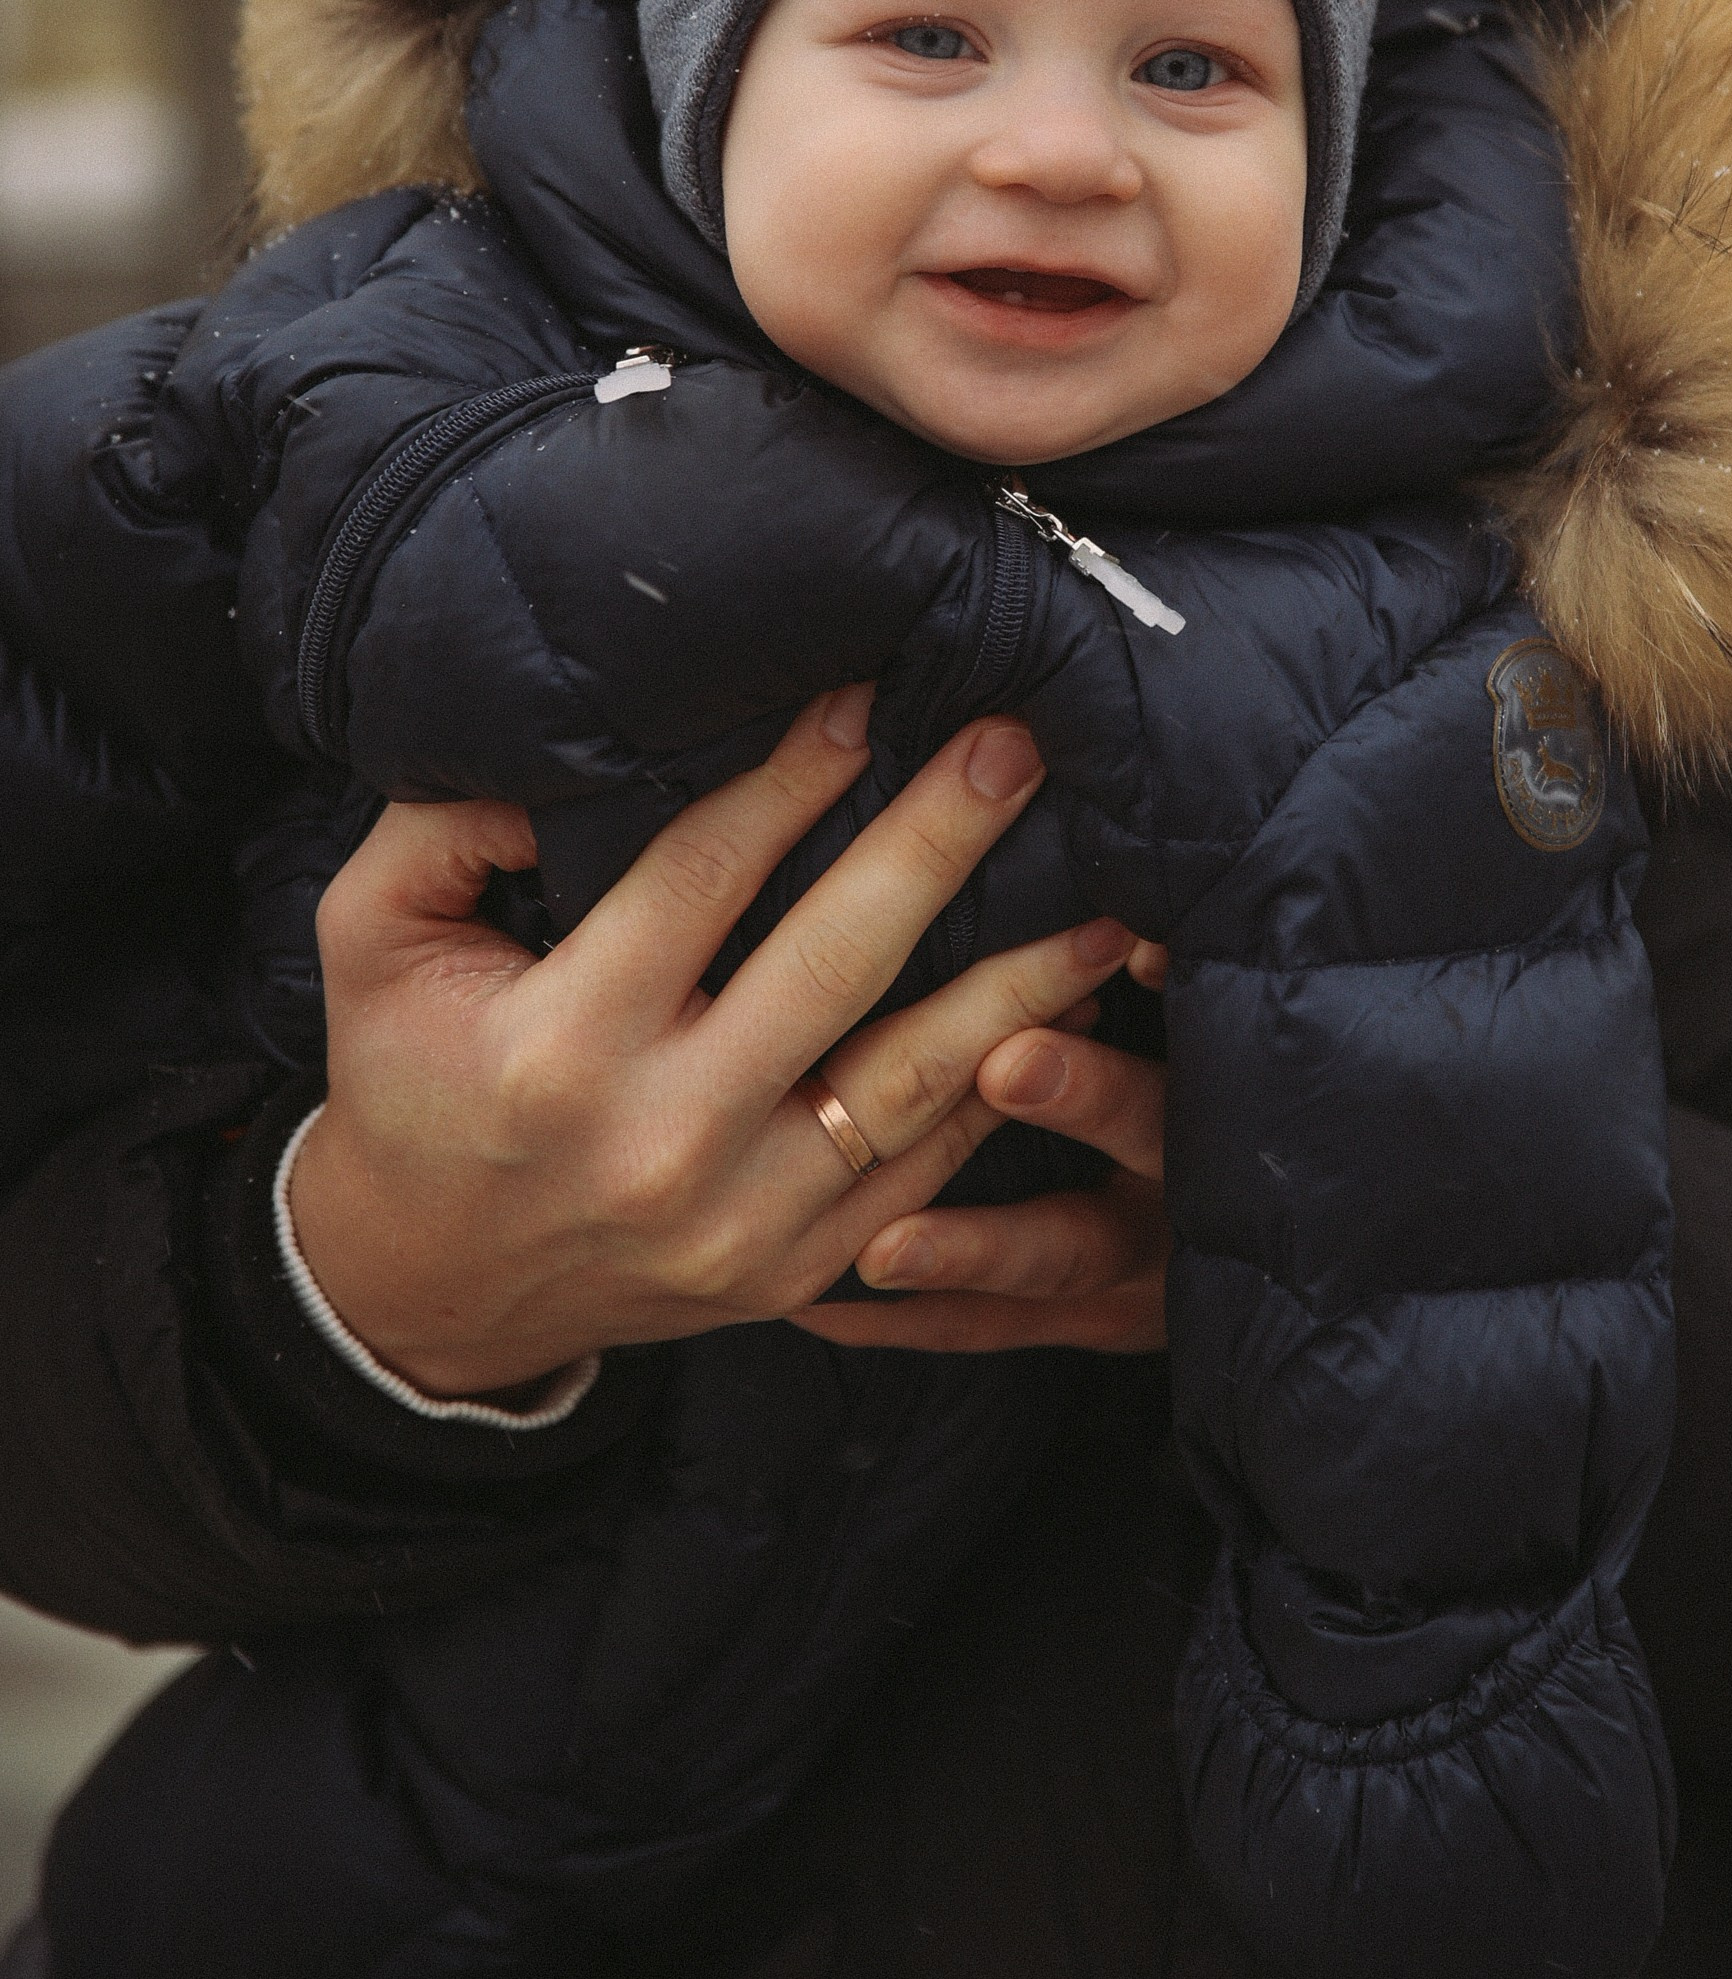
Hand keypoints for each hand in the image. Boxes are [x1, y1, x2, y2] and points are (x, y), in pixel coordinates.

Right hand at [292, 688, 1132, 1401]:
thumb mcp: (374, 938)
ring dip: (1023, 979)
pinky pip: (929, 1168)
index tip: (868, 690)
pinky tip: (1070, 1007)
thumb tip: (557, 734)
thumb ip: (444, 824)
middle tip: (1019, 743)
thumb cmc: (414, 1078)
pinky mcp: (801, 1272)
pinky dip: (1008, 1085)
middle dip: (937, 844)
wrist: (434, 1289)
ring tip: (1110, 893)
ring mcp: (745, 1221)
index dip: (788, 779)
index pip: (700, 880)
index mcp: (560, 1048)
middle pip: (835, 964)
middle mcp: (664, 1140)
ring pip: (917, 1080)